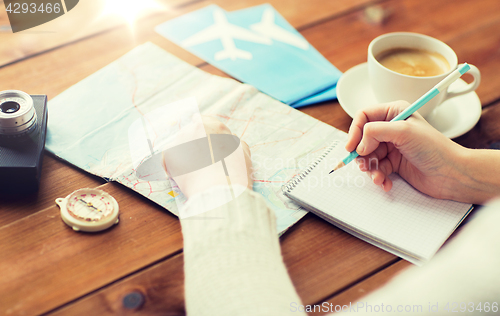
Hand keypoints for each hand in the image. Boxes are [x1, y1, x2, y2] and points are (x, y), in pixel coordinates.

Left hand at [162, 116, 252, 198]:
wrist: (217, 190)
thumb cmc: (234, 172)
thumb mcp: (242, 153)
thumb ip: (234, 142)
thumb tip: (229, 138)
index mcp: (213, 125)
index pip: (203, 121)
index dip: (204, 133)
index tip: (204, 142)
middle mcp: (194, 127)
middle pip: (190, 132)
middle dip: (194, 144)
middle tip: (201, 161)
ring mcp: (180, 139)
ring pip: (180, 145)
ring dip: (184, 154)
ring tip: (194, 171)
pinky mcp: (169, 153)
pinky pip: (169, 157)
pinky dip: (173, 165)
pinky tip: (183, 175)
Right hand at [345, 101, 468, 200]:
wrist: (452, 174)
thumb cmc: (434, 149)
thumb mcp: (403, 132)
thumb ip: (375, 132)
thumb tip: (359, 144)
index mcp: (394, 113)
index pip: (364, 116)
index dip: (354, 131)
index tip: (351, 147)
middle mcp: (391, 128)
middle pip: (362, 139)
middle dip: (361, 154)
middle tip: (365, 165)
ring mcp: (392, 147)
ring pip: (367, 156)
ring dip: (370, 169)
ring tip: (378, 177)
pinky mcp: (394, 163)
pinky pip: (377, 169)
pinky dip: (378, 177)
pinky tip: (385, 183)